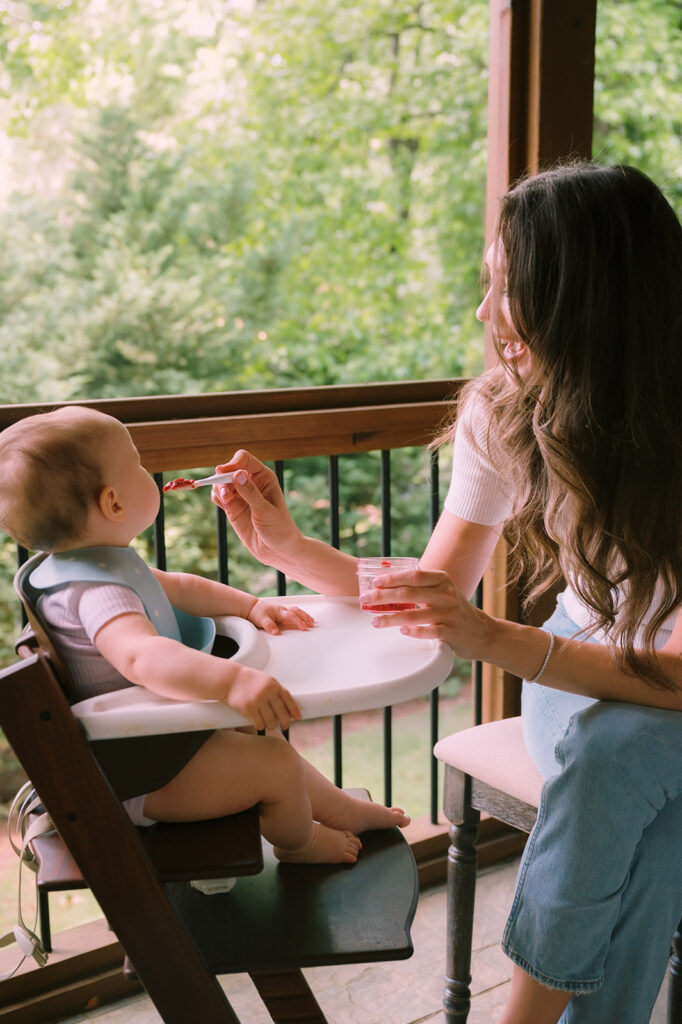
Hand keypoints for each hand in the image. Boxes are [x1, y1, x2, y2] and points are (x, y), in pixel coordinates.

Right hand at [211, 450, 301, 566]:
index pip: (244, 460)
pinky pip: (219, 495)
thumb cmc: (279, 528)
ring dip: (218, 488)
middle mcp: (251, 482)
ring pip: (221, 482)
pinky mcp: (232, 507)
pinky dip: (216, 496)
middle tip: (225, 493)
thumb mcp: (265, 511)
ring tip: (226, 501)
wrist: (278, 550)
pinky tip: (223, 503)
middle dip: (223, 478)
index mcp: (264, 477)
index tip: (223, 473)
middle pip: (229, 469)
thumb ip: (251, 493)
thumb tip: (237, 474)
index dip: (232, 463)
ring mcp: (241, 494)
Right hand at [226, 664, 301, 730]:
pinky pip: (259, 723)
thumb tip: (287, 707)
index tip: (298, 718)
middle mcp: (267, 692)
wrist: (231, 679)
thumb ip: (276, 691)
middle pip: (281, 712)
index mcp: (273, 685)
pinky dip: (260, 726)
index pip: (288, 699)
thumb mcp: (266, 680)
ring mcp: (258, 700)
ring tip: (270, 725)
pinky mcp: (248, 708)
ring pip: (271, 721)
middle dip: (285, 722)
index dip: (294, 710)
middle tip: (285, 726)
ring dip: (271, 725)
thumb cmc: (249, 680)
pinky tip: (260, 724)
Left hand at [248, 599, 314, 634]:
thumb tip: (276, 632)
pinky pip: (294, 611)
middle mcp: (283, 610)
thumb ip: (269, 626)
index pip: (291, 616)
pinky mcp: (282, 612)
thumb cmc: (257, 612)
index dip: (298, 622)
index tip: (304, 628)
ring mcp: (283, 610)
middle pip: (297, 612)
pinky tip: (304, 617)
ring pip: (297, 610)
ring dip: (305, 615)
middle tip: (312, 624)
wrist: (252, 607)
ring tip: (311, 621)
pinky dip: (301, 614)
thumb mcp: (261, 620)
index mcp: (279, 611)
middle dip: (305, 618)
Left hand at [366, 566, 490, 661]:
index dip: (392, 578)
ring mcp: (449, 613)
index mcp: (442, 580)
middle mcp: (446, 594)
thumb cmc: (453, 609)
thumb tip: (387, 583)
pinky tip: (401, 630)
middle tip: (366, 600)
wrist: (480, 632)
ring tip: (375, 621)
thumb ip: (421, 586)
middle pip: (409, 593)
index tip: (374, 582)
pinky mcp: (451, 632)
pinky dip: (413, 631)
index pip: (414, 576)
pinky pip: (428, 631)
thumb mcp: (442, 591)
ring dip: (390, 618)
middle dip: (383, 596)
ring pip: (414, 614)